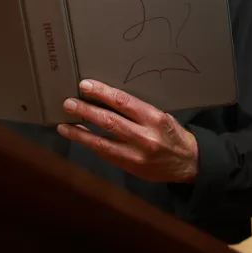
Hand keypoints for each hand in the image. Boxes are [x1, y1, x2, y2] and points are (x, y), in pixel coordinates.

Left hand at [57, 80, 198, 183]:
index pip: (123, 101)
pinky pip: (105, 154)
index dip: (101, 92)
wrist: (188, 163)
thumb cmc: (171, 132)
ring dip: (80, 133)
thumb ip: (136, 109)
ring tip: (64, 124)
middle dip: (85, 111)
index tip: (84, 85)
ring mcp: (136, 155)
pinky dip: (89, 145)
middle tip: (68, 103)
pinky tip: (77, 137)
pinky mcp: (130, 167)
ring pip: (102, 142)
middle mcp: (145, 136)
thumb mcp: (160, 115)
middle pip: (109, 121)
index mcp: (154, 117)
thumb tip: (106, 97)